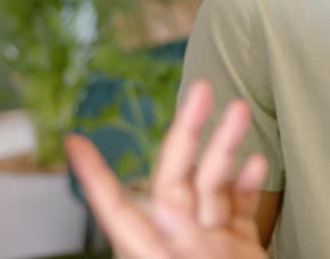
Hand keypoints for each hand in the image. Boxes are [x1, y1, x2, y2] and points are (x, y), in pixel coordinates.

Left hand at [66, 80, 268, 258]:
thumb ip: (171, 247)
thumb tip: (159, 206)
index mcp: (153, 256)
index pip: (117, 209)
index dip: (96, 177)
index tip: (74, 144)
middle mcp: (178, 246)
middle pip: (177, 179)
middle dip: (188, 131)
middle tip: (202, 88)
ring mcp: (208, 246)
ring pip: (213, 185)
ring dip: (225, 146)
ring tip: (239, 111)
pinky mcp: (237, 251)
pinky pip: (238, 209)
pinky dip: (248, 183)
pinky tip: (256, 161)